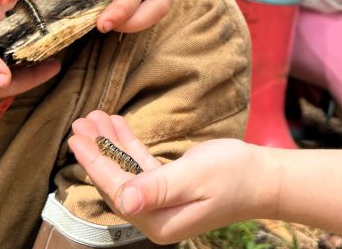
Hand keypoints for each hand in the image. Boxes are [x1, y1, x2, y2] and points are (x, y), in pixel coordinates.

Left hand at [45, 0, 178, 32]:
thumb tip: (50, 2)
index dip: (122, 9)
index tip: (101, 26)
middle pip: (160, 4)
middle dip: (134, 22)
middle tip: (104, 28)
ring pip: (161, 11)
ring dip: (135, 23)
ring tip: (107, 21)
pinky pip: (156, 11)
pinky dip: (137, 19)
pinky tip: (117, 18)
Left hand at [69, 111, 270, 244]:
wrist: (265, 178)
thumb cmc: (234, 175)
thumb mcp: (194, 176)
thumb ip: (157, 187)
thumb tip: (124, 199)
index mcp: (158, 221)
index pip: (117, 190)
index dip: (94, 162)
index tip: (76, 138)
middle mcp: (156, 217)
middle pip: (117, 181)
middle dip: (97, 150)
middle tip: (80, 123)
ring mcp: (163, 204)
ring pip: (127, 171)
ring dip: (111, 144)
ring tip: (94, 119)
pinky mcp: (171, 190)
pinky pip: (143, 167)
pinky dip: (129, 147)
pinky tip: (118, 127)